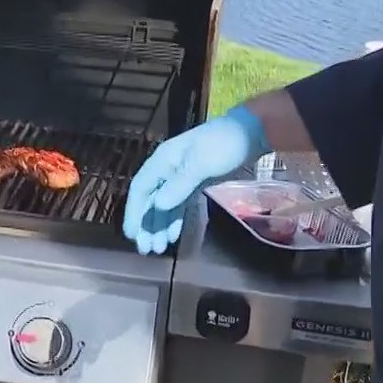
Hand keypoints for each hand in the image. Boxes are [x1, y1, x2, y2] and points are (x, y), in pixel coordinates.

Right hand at [122, 105, 269, 254]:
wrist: (251, 133)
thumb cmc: (223, 144)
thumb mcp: (201, 163)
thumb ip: (179, 185)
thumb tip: (157, 205)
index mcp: (162, 160)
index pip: (140, 189)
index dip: (134, 212)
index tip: (131, 235)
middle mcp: (167, 170)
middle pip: (150, 200)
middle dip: (146, 225)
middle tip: (145, 249)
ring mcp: (181, 178)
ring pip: (163, 206)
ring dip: (159, 226)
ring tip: (158, 248)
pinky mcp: (195, 184)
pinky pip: (179, 205)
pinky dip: (174, 220)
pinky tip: (172, 235)